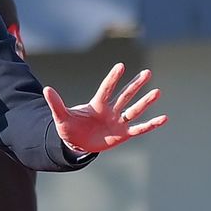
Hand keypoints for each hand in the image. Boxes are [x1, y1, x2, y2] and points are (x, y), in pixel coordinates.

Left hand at [43, 63, 165, 153]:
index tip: (121, 66)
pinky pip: (140, 128)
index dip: (113, 78)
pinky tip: (164, 118)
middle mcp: (110, 111)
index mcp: (97, 105)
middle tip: (147, 72)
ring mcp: (118, 122)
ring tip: (157, 92)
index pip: (107, 89)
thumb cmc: (69, 128)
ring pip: (134, 110)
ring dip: (145, 102)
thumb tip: (46, 89)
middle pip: (125, 96)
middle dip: (135, 85)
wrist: (76, 144)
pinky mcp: (123, 135)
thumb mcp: (61, 117)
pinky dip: (151, 124)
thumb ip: (56, 103)